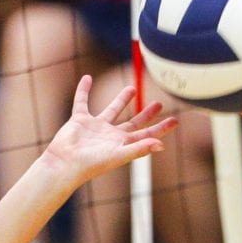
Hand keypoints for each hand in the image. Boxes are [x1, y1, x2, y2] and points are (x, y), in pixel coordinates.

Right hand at [43, 75, 177, 184]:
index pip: (147, 135)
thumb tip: (161, 145)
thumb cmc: (92, 164)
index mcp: (123, 144)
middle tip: (159, 104)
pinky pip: (82, 101)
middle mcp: (111, 136)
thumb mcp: (118, 155)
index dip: (161, 129)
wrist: (65, 164)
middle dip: (146, 114)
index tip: (176, 121)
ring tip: (133, 87)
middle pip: (133, 122)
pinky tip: (87, 78)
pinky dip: (83, 90)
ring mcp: (96, 127)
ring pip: (112, 109)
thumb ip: (139, 149)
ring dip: (121, 99)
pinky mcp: (80, 120)